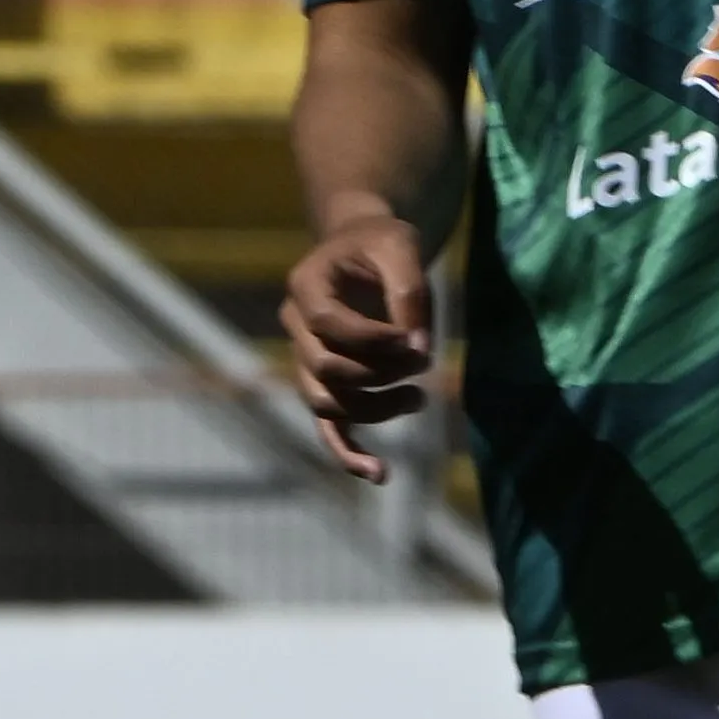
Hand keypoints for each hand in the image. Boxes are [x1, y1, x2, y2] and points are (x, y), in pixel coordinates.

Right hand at [281, 210, 432, 480]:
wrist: (367, 248)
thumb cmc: (383, 243)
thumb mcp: (402, 246)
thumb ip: (408, 291)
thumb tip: (417, 349)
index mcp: (305, 286)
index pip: (329, 324)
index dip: (374, 339)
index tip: (417, 340)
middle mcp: (294, 326)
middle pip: (327, 369)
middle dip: (380, 373)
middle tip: (424, 360)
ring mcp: (305, 360)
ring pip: (327, 404)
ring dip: (375, 409)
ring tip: (419, 397)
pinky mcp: (325, 385)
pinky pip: (327, 429)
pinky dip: (349, 454)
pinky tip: (380, 475)